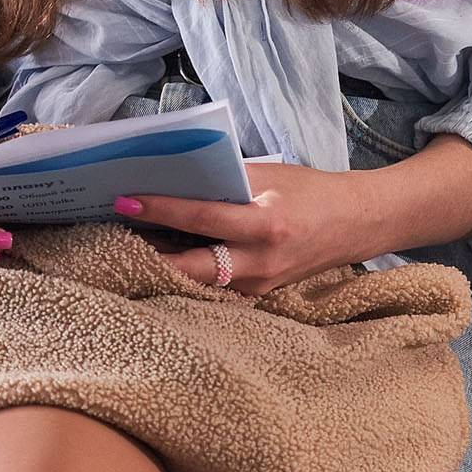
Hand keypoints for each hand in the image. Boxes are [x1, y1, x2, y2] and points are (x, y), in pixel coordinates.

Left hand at [117, 163, 370, 294]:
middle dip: (151, 254)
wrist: (357, 223)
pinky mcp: (259, 295)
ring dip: (166, 263)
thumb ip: (227, 180)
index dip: (161, 210)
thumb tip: (176, 176)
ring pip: (200, 280)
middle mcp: (262, 262)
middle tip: (114, 235)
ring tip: (131, 241)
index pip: (202, 218)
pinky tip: (168, 253)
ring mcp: (260, 285)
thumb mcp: (271, 176)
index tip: (126, 200)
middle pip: (192, 268)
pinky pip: (215, 284)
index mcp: (266, 224)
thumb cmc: (311, 192)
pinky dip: (190, 269)